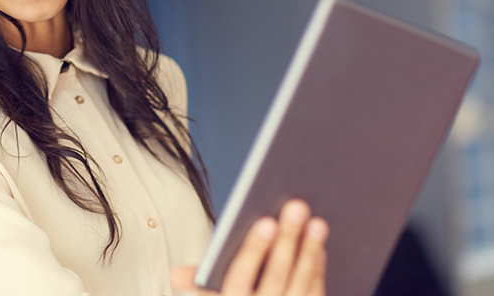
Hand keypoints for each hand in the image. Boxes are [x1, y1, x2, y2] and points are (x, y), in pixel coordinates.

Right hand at [171, 199, 327, 295]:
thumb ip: (198, 282)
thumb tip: (176, 274)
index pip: (240, 277)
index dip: (254, 249)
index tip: (266, 221)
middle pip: (275, 275)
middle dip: (287, 240)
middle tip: (297, 206)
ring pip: (300, 283)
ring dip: (309, 250)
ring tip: (316, 221)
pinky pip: (315, 292)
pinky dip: (317, 268)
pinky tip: (318, 245)